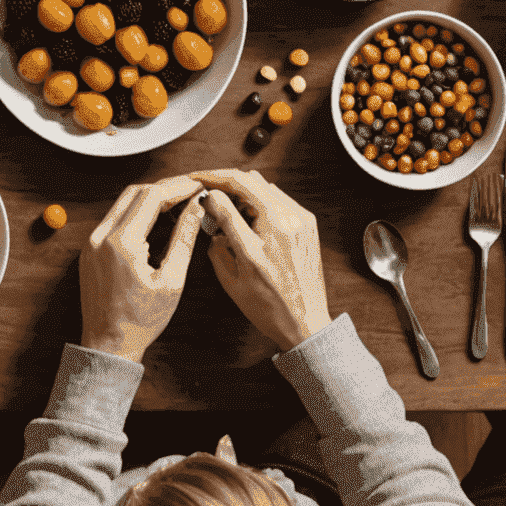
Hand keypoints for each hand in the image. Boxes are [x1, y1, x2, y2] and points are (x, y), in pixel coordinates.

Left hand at [80, 174, 206, 361]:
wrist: (107, 346)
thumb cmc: (141, 321)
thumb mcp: (171, 281)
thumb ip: (184, 239)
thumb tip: (196, 207)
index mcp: (121, 243)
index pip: (151, 196)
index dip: (177, 187)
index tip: (196, 186)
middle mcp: (101, 236)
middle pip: (135, 192)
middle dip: (164, 187)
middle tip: (189, 190)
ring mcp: (91, 241)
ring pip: (123, 202)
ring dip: (149, 197)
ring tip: (176, 202)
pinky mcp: (89, 248)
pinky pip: (113, 218)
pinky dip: (135, 211)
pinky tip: (154, 218)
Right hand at [192, 168, 330, 352]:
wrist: (307, 325)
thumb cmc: (270, 307)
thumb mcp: (234, 278)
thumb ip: (218, 241)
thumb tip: (211, 212)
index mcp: (267, 233)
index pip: (234, 189)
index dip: (211, 180)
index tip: (197, 181)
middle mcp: (287, 221)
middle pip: (251, 180)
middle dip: (225, 180)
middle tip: (207, 187)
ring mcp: (301, 220)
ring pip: (265, 186)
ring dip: (242, 189)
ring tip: (225, 203)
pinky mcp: (308, 224)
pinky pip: (279, 199)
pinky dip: (260, 199)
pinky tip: (248, 213)